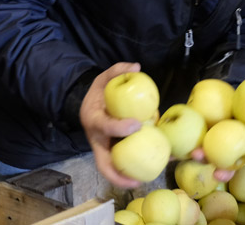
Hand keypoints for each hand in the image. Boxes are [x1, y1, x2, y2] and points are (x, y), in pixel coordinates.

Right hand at [80, 61, 144, 188]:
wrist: (87, 105)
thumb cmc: (98, 93)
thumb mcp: (103, 77)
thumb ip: (117, 70)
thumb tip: (136, 66)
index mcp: (94, 120)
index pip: (104, 126)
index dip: (119, 128)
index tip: (136, 124)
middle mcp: (97, 139)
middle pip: (103, 163)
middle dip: (118, 174)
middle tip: (137, 179)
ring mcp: (104, 148)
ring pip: (113, 168)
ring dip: (128, 178)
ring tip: (150, 178)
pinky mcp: (113, 151)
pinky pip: (123, 162)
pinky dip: (136, 167)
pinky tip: (157, 164)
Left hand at [190, 74, 244, 181]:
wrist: (220, 100)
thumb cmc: (239, 99)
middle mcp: (231, 148)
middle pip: (232, 162)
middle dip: (227, 169)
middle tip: (222, 169)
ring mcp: (213, 149)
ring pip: (209, 160)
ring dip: (203, 160)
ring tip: (196, 154)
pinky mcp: (197, 145)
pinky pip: (189, 151)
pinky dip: (180, 154)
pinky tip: (171, 154)